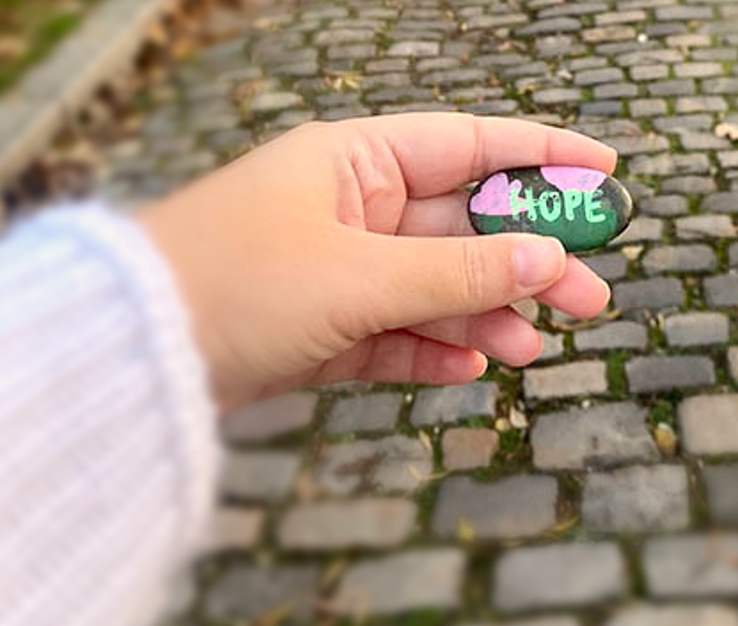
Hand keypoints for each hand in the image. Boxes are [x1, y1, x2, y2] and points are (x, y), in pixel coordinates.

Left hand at [138, 113, 615, 411]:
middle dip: (525, 262)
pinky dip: (429, 350)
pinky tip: (468, 366)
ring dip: (483, 316)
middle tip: (590, 297)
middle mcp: (351, 208)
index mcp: (355, 162)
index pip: (469, 146)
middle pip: (463, 228)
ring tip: (531, 349)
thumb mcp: (361, 275)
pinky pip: (394, 334)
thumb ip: (458, 273)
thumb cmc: (238, 283)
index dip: (540, 157)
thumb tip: (547, 261)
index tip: (604, 172)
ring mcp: (336, 269)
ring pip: (433, 287)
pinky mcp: (320, 327)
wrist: (134, 354)